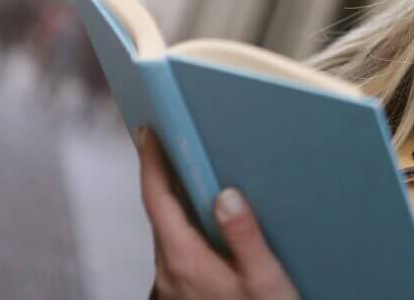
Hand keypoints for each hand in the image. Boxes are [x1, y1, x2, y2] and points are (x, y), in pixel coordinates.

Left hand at [136, 127, 299, 298]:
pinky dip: (183, 222)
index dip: (151, 162)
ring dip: (173, 199)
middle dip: (161, 173)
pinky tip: (205, 217)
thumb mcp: (265, 281)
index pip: (157, 200)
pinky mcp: (182, 292)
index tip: (147, 131)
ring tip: (189, 169)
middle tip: (167, 139)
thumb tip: (226, 192)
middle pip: (158, 212)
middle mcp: (170, 273)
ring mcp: (173, 286)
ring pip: (167, 231)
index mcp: (185, 261)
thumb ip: (246, 236)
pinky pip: (176, 247)